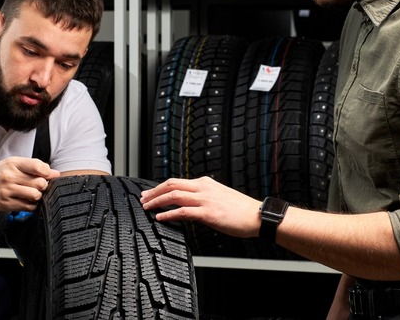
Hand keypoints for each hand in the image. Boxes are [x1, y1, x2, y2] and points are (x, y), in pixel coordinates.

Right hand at [0, 157, 58, 212]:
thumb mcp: (12, 164)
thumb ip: (34, 167)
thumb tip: (55, 173)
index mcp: (13, 164)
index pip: (38, 166)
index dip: (48, 172)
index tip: (48, 176)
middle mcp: (10, 177)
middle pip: (40, 183)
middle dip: (44, 186)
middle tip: (39, 186)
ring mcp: (7, 191)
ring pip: (35, 195)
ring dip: (38, 196)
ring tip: (33, 194)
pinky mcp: (5, 204)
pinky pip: (28, 207)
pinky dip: (32, 205)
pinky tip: (26, 201)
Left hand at [139, 176, 261, 237]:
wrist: (257, 216)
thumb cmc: (240, 210)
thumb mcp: (219, 198)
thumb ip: (203, 198)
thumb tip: (188, 206)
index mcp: (206, 183)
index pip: (177, 181)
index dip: (160, 187)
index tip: (149, 193)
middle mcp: (203, 188)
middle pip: (171, 184)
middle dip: (154, 192)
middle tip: (142, 199)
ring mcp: (205, 199)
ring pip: (174, 195)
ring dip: (157, 201)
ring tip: (147, 208)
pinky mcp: (208, 213)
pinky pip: (183, 211)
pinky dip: (169, 214)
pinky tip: (160, 218)